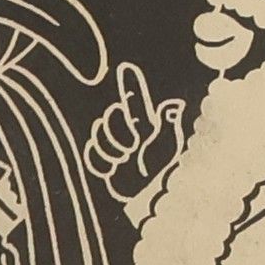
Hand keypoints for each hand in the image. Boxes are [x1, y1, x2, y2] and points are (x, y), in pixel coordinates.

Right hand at [85, 61, 186, 205]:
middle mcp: (126, 131)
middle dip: (118, 136)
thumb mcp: (165, 147)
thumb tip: (173, 104)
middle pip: (109, 119)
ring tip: (124, 162)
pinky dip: (102, 164)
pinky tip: (112, 169)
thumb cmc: (157, 171)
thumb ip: (165, 124)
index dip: (131, 83)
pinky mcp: (101, 159)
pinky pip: (92, 154)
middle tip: (131, 150)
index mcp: (143, 125)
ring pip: (99, 138)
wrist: (144, 196)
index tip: (126, 68)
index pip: (134, 101)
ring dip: (112, 153)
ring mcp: (112, 145)